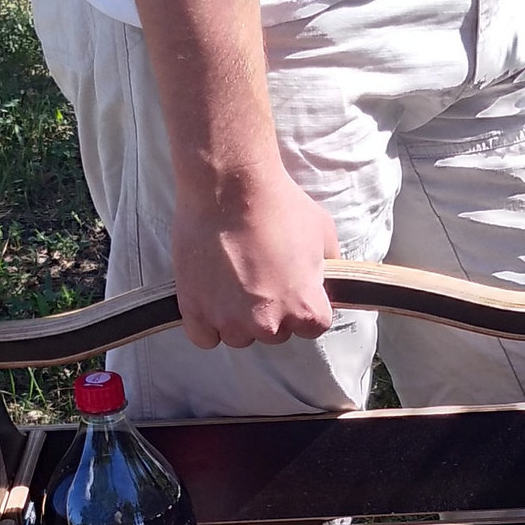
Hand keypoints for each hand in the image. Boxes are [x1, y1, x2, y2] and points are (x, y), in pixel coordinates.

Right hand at [171, 165, 340, 349]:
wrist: (229, 186)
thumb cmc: (278, 205)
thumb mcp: (323, 233)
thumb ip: (328, 269)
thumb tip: (326, 283)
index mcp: (305, 310)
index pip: (313, 327)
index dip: (304, 304)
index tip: (293, 286)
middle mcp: (268, 325)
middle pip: (274, 333)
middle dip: (270, 311)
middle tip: (258, 275)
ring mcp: (230, 322)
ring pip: (238, 336)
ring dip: (236, 317)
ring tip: (231, 280)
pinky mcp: (196, 313)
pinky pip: (204, 337)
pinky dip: (206, 322)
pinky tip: (209, 297)